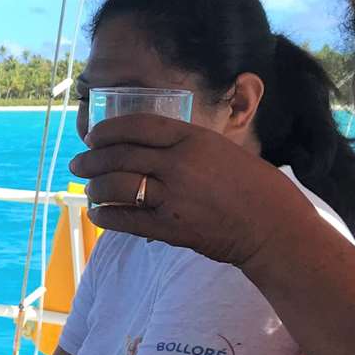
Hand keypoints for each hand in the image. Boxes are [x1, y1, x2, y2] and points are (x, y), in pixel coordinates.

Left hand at [71, 115, 316, 267]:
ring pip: (118, 185)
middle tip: (79, 164)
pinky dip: (107, 215)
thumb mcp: (222, 150)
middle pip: (120, 155)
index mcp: (194, 138)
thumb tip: (149, 148)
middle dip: (92, 159)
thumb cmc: (256, 188)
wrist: (275, 228)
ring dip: (95, 186)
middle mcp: (180, 163)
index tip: (94, 136)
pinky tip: (99, 213)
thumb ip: (187, 147)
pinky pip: (126, 219)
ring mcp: (174, 196)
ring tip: (89, 188)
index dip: (108, 130)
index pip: (138, 126)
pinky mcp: (171, 228)